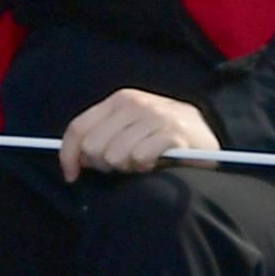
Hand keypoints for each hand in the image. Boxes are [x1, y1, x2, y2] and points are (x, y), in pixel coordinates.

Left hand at [61, 89, 218, 180]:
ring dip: (128, 167)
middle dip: (104, 164)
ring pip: (115, 156)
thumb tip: (74, 160)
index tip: (71, 176)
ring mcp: (154, 117)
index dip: (69, 155)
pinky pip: (140, 158)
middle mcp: (134, 103)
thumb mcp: (129, 127)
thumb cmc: (160, 136)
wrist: (206, 135)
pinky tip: (157, 162)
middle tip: (124, 165)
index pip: (78, 127)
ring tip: (143, 161)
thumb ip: (102, 137)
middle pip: (94, 147)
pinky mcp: (173, 133)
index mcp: (119, 100)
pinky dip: (146, 167)